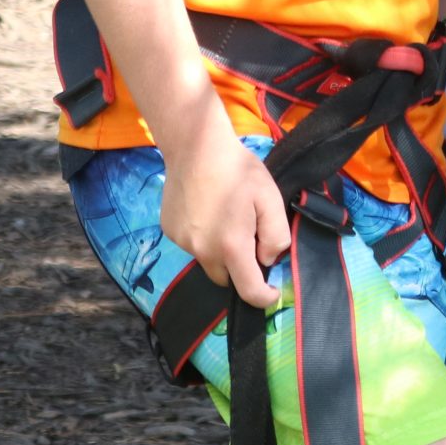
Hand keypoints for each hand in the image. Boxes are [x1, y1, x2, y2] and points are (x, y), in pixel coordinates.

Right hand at [160, 126, 288, 309]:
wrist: (196, 147)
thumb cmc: (239, 171)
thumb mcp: (271, 200)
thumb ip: (276, 236)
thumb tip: (267, 259)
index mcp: (231, 246)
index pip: (248, 290)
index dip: (263, 297)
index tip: (272, 293)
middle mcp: (202, 250)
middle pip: (225, 278)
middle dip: (241, 270)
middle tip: (252, 240)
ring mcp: (182, 242)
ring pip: (208, 260)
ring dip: (221, 252)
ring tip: (229, 217)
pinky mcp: (169, 231)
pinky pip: (193, 245)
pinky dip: (204, 237)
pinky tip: (209, 210)